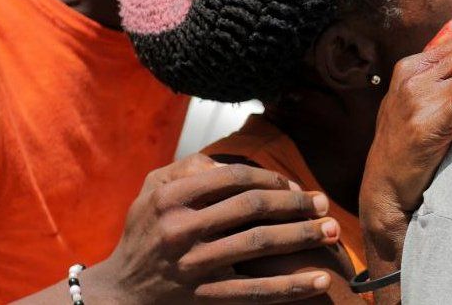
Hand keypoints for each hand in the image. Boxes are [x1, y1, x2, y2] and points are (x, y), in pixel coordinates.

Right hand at [36, 154, 342, 303]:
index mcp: (170, 197)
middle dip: (295, 204)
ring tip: (332, 232)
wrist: (119, 293)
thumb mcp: (152, 191)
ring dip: (302, 236)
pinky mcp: (202, 297)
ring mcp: (192, 265)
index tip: (297, 185)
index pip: (235, 178)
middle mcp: (179, 228)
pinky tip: (319, 281)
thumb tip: (232, 161)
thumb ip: (188, 168)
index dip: (273, 179)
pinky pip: (255, 292)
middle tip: (324, 204)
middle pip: (252, 207)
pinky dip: (291, 287)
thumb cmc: (145, 232)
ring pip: (259, 244)